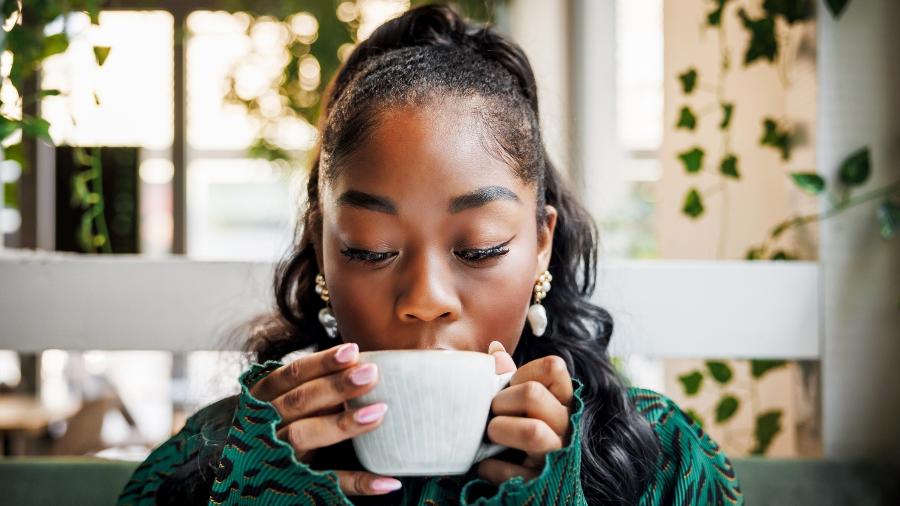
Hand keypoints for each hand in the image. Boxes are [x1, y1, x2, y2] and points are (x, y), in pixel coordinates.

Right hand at [249, 343, 402, 495]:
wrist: (245, 474)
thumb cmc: (278, 425)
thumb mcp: (283, 403)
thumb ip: (313, 387)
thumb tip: (361, 365)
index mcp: (264, 399)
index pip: (291, 375)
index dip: (321, 363)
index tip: (353, 351)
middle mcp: (265, 424)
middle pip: (299, 401)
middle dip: (336, 387)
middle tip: (371, 374)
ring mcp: (276, 455)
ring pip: (303, 436)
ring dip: (342, 424)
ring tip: (379, 413)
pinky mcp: (293, 485)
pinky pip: (326, 483)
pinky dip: (358, 483)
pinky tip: (388, 481)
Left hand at [478, 341, 573, 485]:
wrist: (536, 482)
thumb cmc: (522, 428)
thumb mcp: (520, 401)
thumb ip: (509, 377)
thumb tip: (495, 349)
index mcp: (563, 399)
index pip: (553, 366)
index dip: (523, 372)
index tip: (510, 386)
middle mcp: (567, 424)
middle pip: (532, 394)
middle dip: (501, 402)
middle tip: (493, 413)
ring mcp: (559, 453)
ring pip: (531, 431)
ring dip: (500, 430)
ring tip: (491, 434)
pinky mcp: (543, 481)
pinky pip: (513, 471)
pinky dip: (491, 467)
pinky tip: (489, 464)